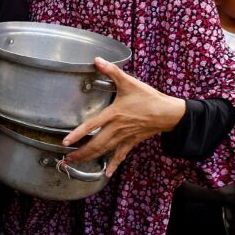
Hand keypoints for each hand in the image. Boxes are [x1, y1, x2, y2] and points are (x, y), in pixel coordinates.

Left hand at [63, 57, 185, 175]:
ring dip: (89, 158)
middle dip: (80, 153)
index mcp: (114, 114)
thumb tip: (97, 60)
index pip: (92, 125)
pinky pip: (120, 156)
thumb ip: (112, 71)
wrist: (169, 112)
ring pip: (104, 151)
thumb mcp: (129, 82)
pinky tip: (106, 174)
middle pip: (95, 144)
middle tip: (66, 158)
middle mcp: (117, 128)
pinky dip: (113, 165)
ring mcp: (124, 137)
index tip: (65, 142)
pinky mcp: (131, 142)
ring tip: (75, 162)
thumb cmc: (149, 98)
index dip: (78, 134)